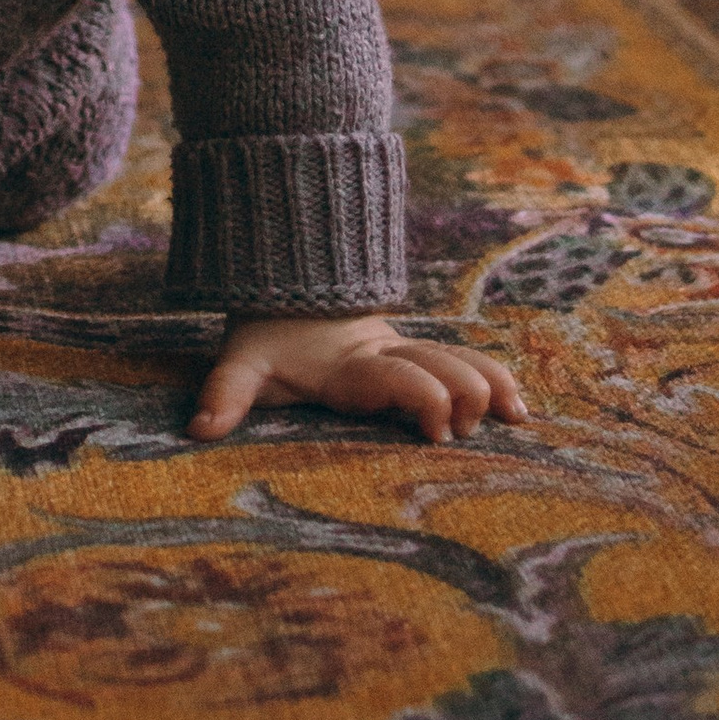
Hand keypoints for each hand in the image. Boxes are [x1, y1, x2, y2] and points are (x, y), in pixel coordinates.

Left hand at [191, 308, 528, 443]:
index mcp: (353, 364)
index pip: (400, 376)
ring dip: (488, 384)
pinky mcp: (416, 356)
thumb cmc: (269, 338)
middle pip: (442, 367)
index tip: (439, 432)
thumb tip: (199, 429)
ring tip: (518, 416)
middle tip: (468, 431)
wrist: (289, 287)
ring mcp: (407, 352)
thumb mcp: (243, 361)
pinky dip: (493, 378)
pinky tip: (519, 407)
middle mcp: (389, 354)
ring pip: (460, 360)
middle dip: (464, 396)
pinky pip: (463, 361)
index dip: (422, 398)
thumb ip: (227, 392)